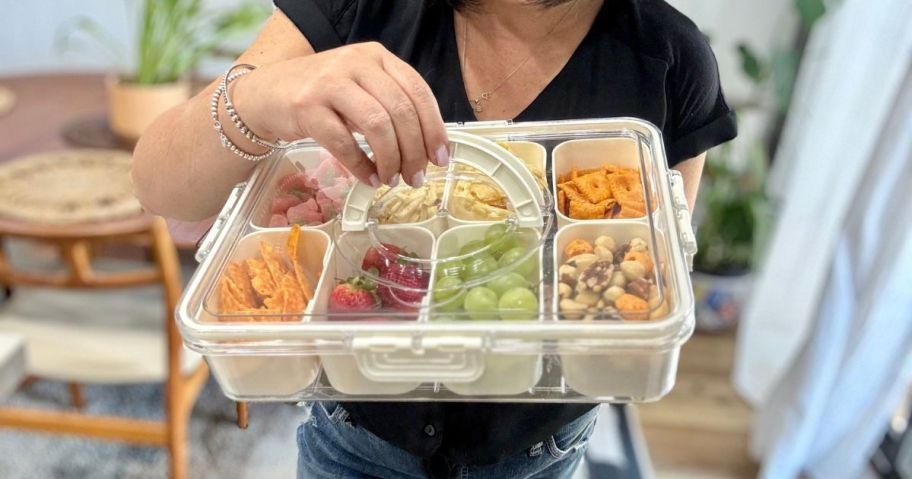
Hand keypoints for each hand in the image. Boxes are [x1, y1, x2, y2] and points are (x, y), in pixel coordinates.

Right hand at [232, 42, 448, 187]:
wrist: (266, 93)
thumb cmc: (322, 95)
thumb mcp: (361, 88)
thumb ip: (391, 106)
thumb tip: (427, 147)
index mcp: (377, 57)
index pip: (417, 91)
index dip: (434, 128)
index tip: (440, 157)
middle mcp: (356, 64)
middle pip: (400, 111)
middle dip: (414, 151)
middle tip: (416, 177)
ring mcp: (330, 83)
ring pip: (376, 126)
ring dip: (390, 160)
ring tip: (392, 179)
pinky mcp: (307, 107)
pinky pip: (344, 143)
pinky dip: (361, 166)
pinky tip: (369, 178)